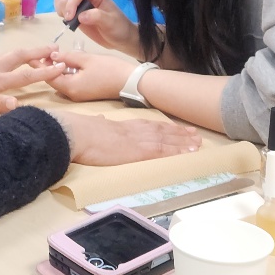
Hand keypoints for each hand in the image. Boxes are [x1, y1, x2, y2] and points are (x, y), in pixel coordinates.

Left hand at [0, 43, 68, 113]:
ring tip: (42, 50)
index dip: (46, 72)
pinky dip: (14, 54)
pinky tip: (13, 57)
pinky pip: (1, 56)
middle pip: (22, 57)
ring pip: (12, 54)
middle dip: (40, 53)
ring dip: (29, 51)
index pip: (26, 76)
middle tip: (58, 49)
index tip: (63, 67)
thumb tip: (19, 104)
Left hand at [46, 51, 134, 101]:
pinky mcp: (85, 93)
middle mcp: (72, 95)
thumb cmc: (109, 69)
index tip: (31, 56)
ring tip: (51, 55)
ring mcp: (79, 95)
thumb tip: (52, 56)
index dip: (39, 65)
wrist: (131, 82)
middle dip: (47, 66)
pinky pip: (70, 83)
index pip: (48, 76)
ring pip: (61, 81)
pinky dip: (65, 73)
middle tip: (42, 52)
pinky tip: (65, 63)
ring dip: (56, 69)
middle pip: (53, 80)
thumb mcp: (87, 59)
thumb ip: (68, 57)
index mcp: (70, 87)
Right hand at [51, 111, 200, 165]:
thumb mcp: (92, 124)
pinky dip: (176, 152)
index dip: (163, 127)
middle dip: (179, 133)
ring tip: (197, 143)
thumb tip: (99, 121)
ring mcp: (138, 141)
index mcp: (123, 126)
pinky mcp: (139, 152)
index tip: (175, 128)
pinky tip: (186, 153)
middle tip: (195, 135)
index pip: (148, 125)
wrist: (77, 134)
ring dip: (183, 142)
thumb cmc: (80, 131)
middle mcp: (135, 131)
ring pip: (166, 140)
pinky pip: (162, 152)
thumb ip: (99, 124)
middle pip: (162, 131)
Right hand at [53, 0, 140, 53]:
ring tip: (71, 22)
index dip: (71, 4)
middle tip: (70, 22)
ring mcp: (80, 6)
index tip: (69, 18)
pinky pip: (63, 11)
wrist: (122, 38)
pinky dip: (62, 16)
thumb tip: (80, 16)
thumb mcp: (111, 22)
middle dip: (65, 8)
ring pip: (62, 2)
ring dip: (62, 12)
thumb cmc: (119, 28)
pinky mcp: (77, 15)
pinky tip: (71, 24)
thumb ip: (97, 17)